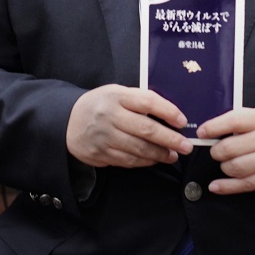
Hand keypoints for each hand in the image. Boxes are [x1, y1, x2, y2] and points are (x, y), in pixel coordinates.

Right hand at [66, 84, 193, 168]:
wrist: (68, 121)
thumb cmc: (101, 104)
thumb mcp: (117, 93)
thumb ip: (139, 101)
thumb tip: (171, 116)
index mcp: (117, 96)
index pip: (147, 101)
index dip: (168, 111)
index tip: (183, 121)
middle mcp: (110, 115)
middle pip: (146, 129)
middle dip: (170, 139)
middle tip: (186, 146)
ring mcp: (104, 136)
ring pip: (138, 148)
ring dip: (160, 154)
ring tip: (174, 155)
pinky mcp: (100, 153)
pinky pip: (127, 160)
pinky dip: (144, 161)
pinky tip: (155, 159)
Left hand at [199, 105, 254, 194]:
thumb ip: (244, 119)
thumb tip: (216, 127)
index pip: (234, 121)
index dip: (214, 127)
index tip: (202, 131)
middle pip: (231, 148)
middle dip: (216, 151)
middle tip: (216, 150)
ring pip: (236, 168)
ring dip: (224, 166)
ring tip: (226, 162)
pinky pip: (245, 185)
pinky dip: (227, 187)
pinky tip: (216, 186)